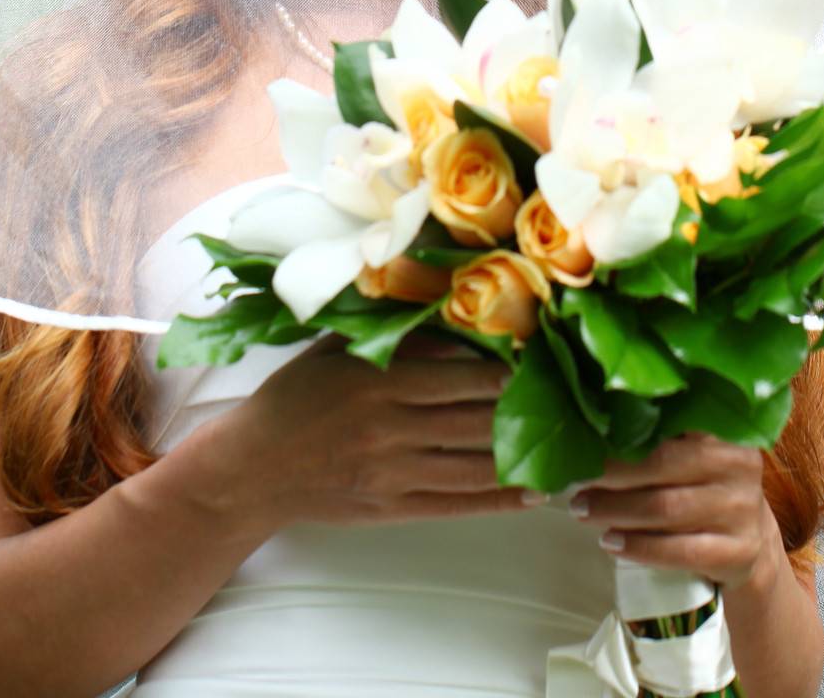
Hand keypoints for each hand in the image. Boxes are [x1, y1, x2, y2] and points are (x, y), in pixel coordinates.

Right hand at [215, 330, 541, 533]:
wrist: (252, 467)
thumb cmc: (294, 397)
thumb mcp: (336, 350)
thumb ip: (390, 337)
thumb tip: (447, 315)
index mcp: (379, 382)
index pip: (461, 375)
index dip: (507, 370)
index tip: (542, 360)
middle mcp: (391, 428)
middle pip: (475, 419)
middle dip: (526, 410)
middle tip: (571, 402)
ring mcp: (394, 473)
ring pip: (474, 466)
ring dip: (524, 460)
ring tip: (567, 453)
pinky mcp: (392, 507)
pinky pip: (457, 504)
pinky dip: (498, 500)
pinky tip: (531, 495)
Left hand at [565, 430, 778, 592]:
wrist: (752, 544)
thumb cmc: (705, 486)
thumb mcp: (694, 452)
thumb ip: (659, 434)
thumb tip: (590, 423)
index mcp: (723, 429)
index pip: (671, 420)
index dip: (625, 430)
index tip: (586, 436)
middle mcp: (738, 465)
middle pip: (662, 464)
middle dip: (612, 474)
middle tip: (577, 482)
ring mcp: (741, 510)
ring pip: (667, 509)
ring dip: (617, 510)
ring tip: (583, 511)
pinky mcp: (737, 552)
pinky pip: (679, 551)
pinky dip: (639, 547)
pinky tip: (612, 543)